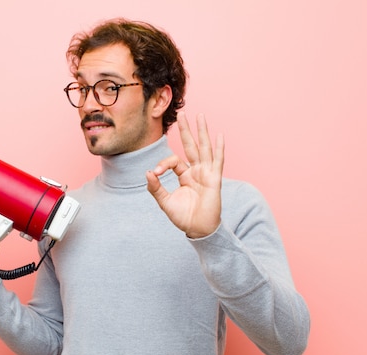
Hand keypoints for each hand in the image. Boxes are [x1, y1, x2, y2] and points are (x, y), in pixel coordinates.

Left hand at [146, 112, 223, 237]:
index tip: (155, 172)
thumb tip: (147, 172)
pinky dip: (219, 148)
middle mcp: (196, 171)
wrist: (198, 229)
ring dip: (202, 132)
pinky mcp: (214, 179)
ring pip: (204, 148)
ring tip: (200, 116)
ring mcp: (206, 173)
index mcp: (185, 175)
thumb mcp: (165, 202)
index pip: (174, 160)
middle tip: (182, 113)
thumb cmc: (184, 217)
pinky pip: (217, 161)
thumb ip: (155, 188)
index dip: (163, 163)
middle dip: (186, 130)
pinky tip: (219, 135)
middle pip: (191, 146)